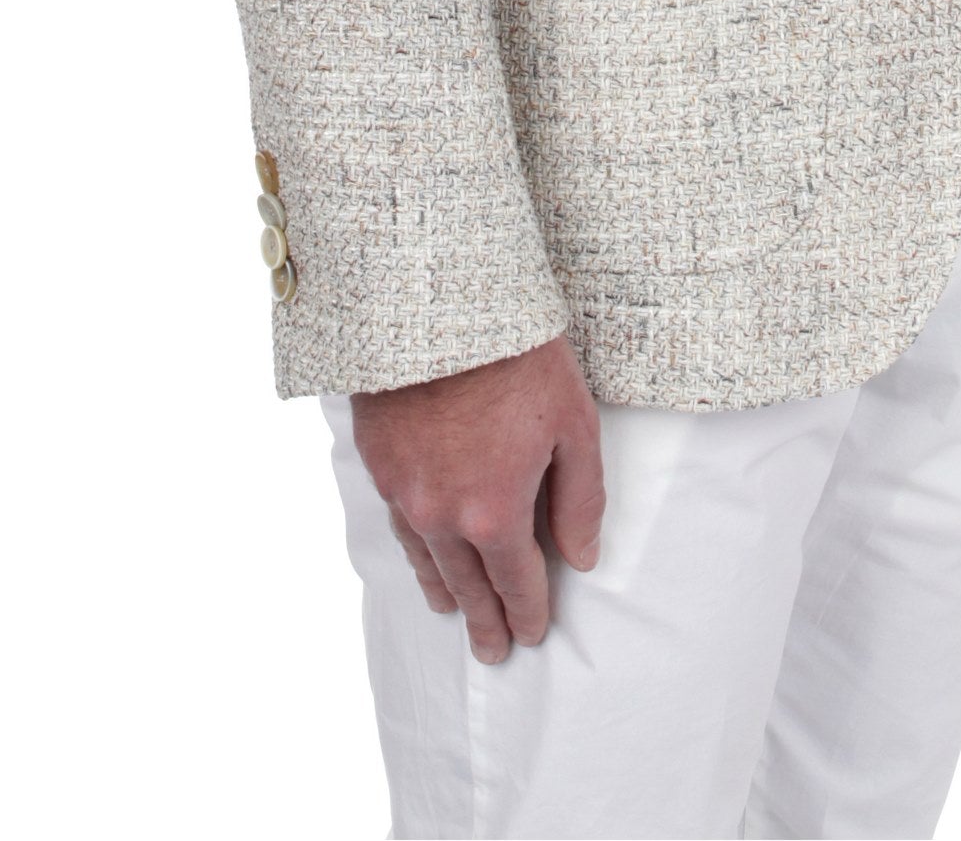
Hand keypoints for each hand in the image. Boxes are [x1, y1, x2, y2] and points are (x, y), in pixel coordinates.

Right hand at [350, 333, 604, 662]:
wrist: (440, 308)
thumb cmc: (517, 357)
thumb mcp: (574, 424)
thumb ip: (580, 499)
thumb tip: (582, 557)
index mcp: (494, 512)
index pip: (516, 582)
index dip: (528, 613)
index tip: (533, 634)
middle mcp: (442, 515)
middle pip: (467, 586)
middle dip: (485, 621)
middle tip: (494, 652)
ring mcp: (403, 492)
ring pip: (425, 561)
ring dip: (444, 592)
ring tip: (453, 612)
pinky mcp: (378, 462)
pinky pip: (399, 524)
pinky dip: (415, 549)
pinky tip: (421, 552)